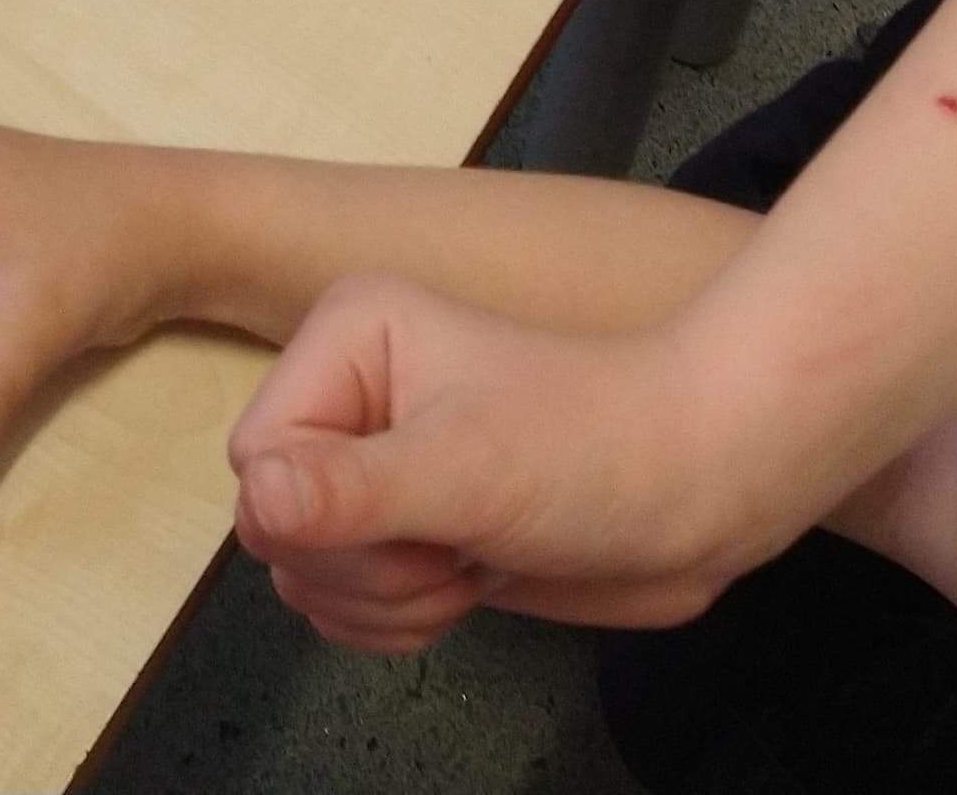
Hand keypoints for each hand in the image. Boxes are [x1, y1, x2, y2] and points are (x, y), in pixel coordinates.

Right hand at [227, 278, 750, 654]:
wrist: (701, 488)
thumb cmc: (595, 451)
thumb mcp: (468, 470)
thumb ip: (351, 492)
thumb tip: (255, 503)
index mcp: (345, 340)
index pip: (254, 458)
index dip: (316, 516)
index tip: (409, 518)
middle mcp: (350, 393)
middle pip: (275, 524)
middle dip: (366, 566)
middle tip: (454, 539)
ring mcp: (379, 463)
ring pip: (310, 572)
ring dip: (390, 597)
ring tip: (471, 553)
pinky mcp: (410, 526)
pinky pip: (349, 600)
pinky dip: (403, 615)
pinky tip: (471, 576)